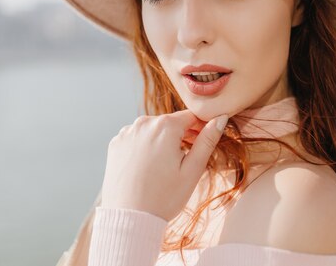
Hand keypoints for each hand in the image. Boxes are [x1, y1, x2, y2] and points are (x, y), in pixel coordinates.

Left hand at [99, 110, 228, 221]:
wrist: (129, 218)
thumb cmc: (163, 197)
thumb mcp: (192, 170)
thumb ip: (207, 141)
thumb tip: (220, 119)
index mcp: (165, 126)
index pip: (191, 116)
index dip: (201, 129)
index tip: (202, 145)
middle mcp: (143, 123)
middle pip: (171, 122)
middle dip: (181, 135)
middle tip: (186, 160)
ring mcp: (126, 132)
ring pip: (153, 130)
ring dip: (162, 140)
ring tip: (165, 166)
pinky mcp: (115, 143)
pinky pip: (136, 138)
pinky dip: (145, 146)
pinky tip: (148, 166)